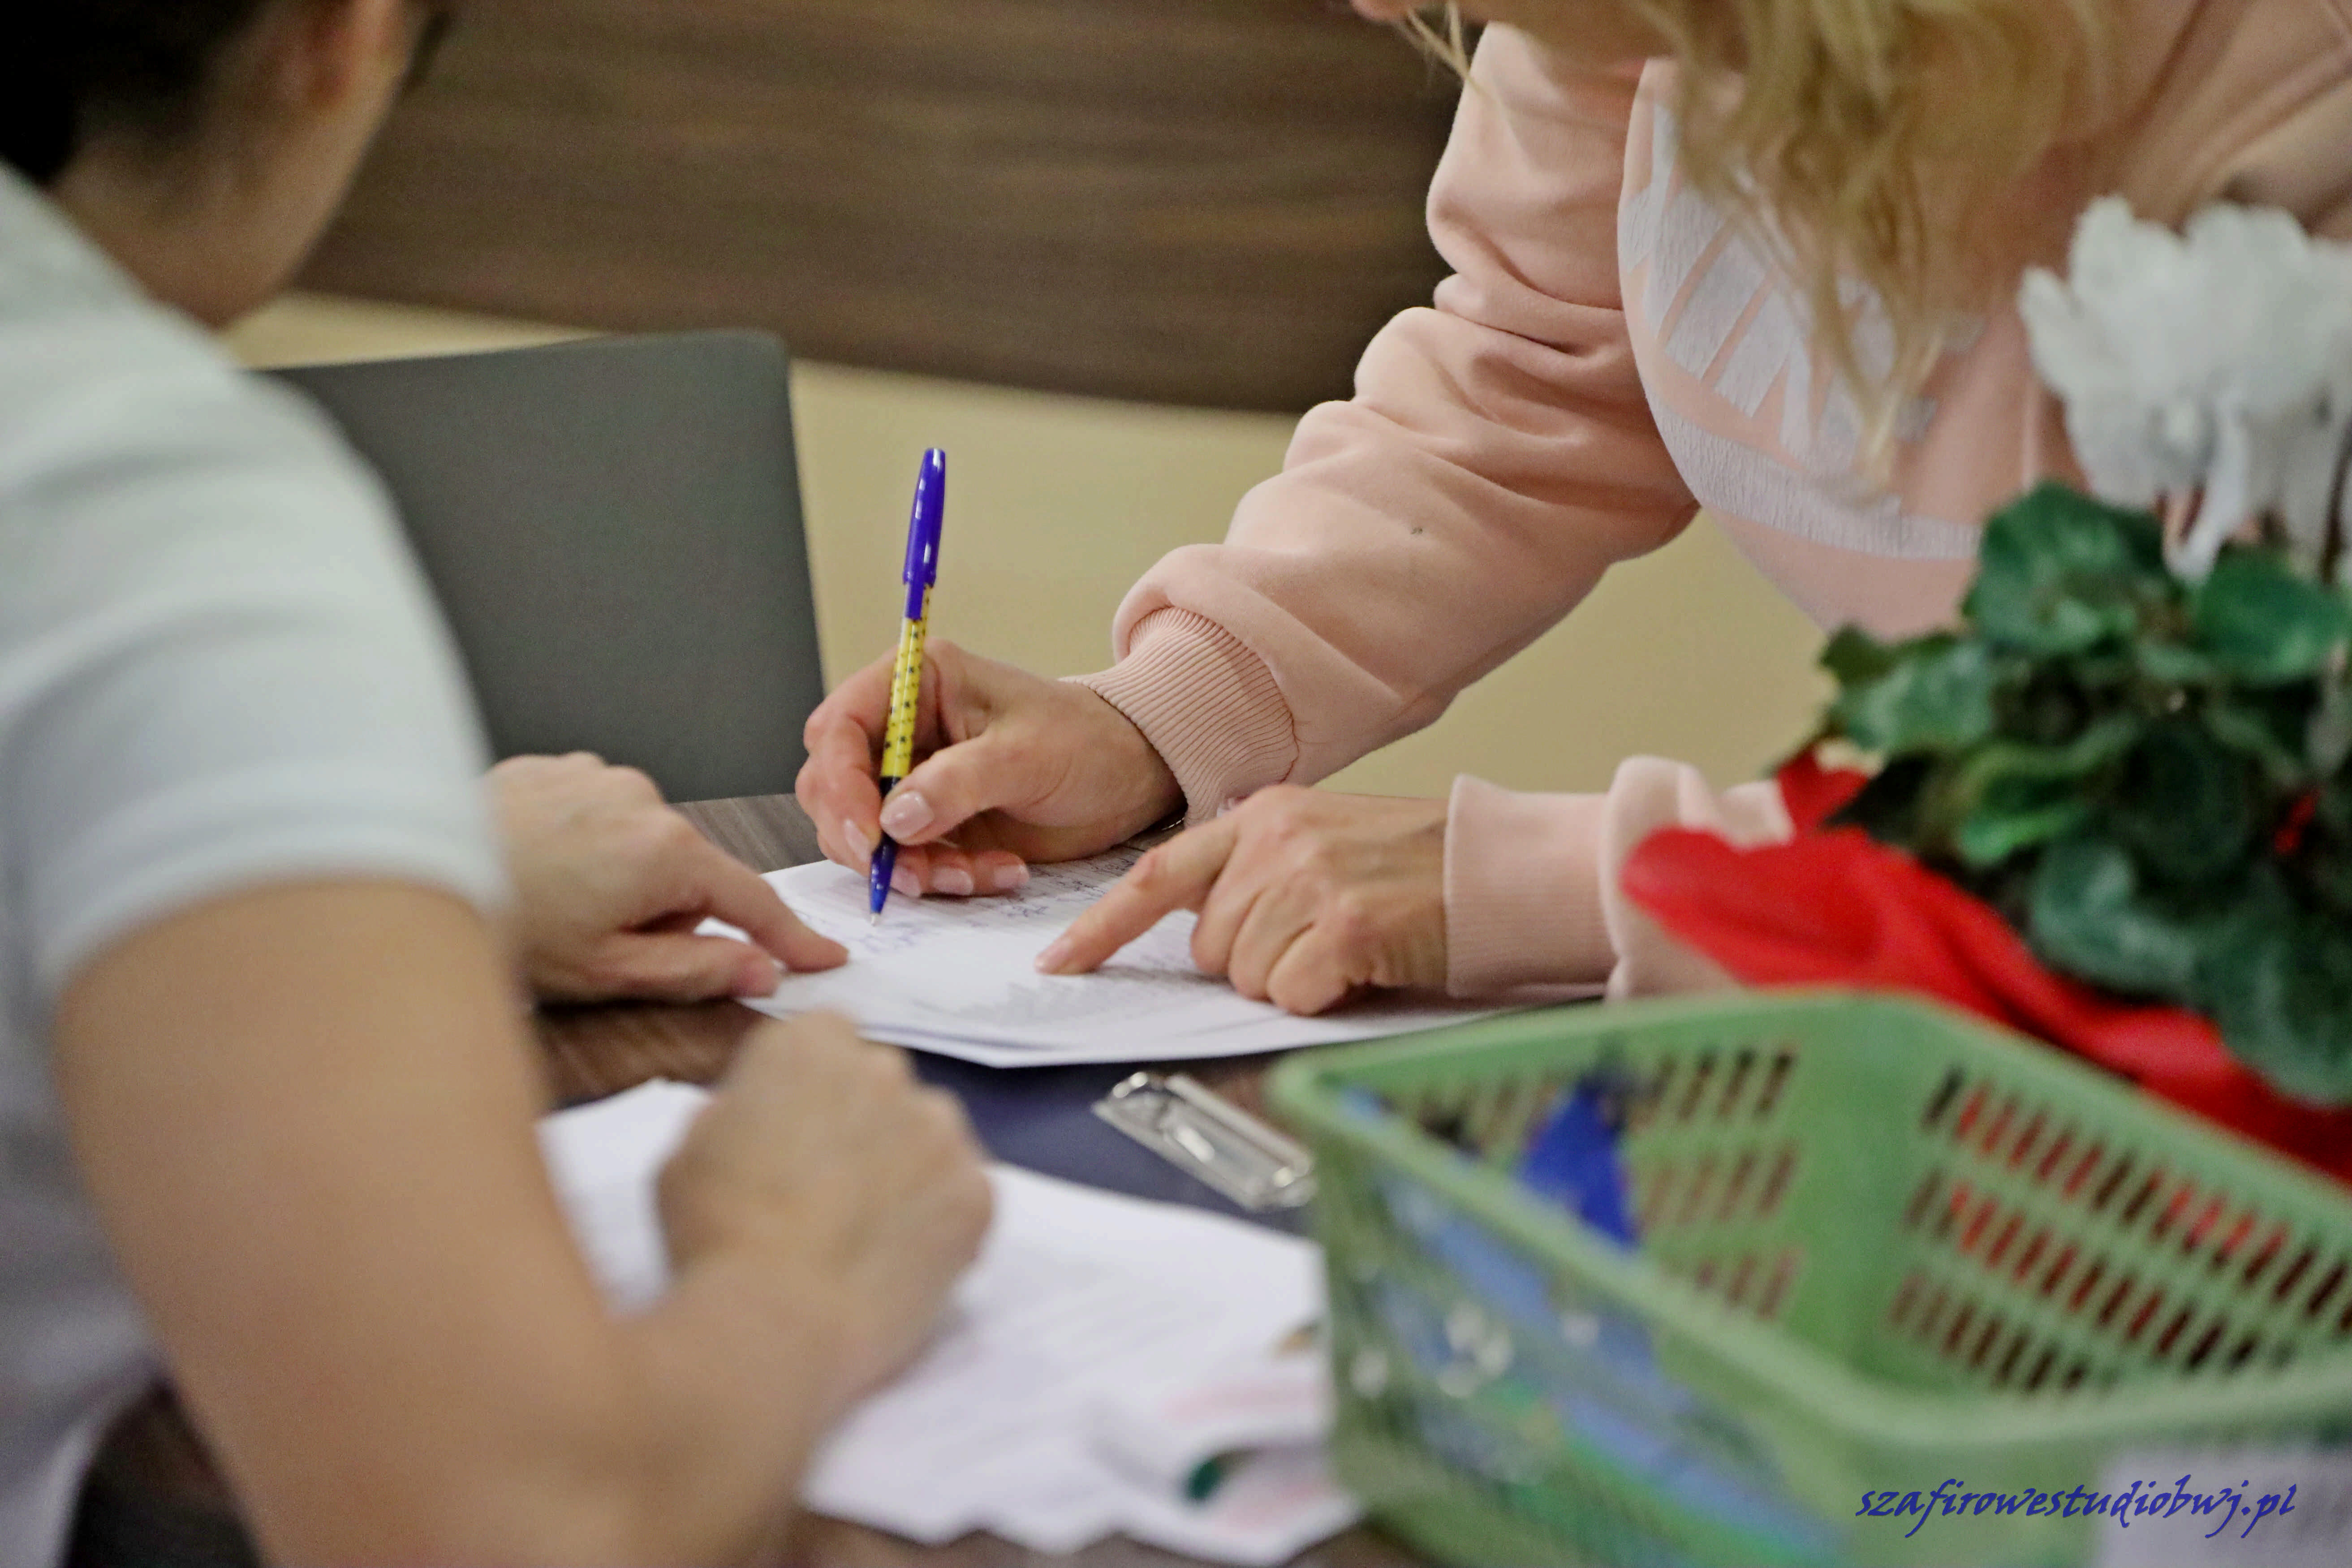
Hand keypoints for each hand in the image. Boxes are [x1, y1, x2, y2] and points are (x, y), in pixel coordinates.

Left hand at [491, 753, 845, 1001]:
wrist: (396, 874)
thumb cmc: (501, 927)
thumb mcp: (608, 974)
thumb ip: (695, 972)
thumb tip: (759, 971)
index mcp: (664, 853)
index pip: (751, 900)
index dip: (791, 936)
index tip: (822, 957)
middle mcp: (640, 798)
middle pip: (689, 870)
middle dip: (669, 913)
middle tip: (609, 949)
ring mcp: (594, 774)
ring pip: (640, 841)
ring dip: (623, 877)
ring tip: (560, 908)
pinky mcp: (552, 766)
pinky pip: (594, 813)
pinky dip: (584, 846)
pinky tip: (539, 872)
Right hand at [659, 1015, 991, 1399]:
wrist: (777, 1324)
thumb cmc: (716, 1236)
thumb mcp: (684, 1156)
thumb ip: (728, 1117)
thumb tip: (753, 1119)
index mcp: (810, 1045)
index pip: (825, 1038)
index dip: (808, 1086)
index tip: (793, 1129)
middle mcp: (886, 1070)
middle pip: (881, 1083)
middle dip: (860, 1122)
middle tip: (827, 1188)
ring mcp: (941, 1131)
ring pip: (930, 1134)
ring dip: (907, 1165)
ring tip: (867, 1231)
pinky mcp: (977, 1193)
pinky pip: (963, 1194)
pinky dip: (940, 1221)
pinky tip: (900, 1261)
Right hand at [796, 640, 1180, 897]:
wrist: (1133, 777)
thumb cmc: (1088, 741)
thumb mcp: (1027, 755)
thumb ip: (957, 783)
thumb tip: (893, 820)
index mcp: (918, 683)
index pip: (839, 728)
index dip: (841, 783)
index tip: (870, 834)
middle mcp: (903, 730)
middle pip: (832, 785)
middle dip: (865, 837)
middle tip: (912, 873)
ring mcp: (913, 780)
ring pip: (863, 833)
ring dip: (908, 866)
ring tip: (971, 876)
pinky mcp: (933, 825)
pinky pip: (907, 861)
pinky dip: (941, 878)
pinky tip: (995, 873)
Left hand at [1037, 786, 1449, 1014]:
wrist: (1501, 870)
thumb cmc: (1418, 872)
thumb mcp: (1323, 844)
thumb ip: (1256, 874)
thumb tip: (1208, 937)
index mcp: (1261, 817)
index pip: (1156, 876)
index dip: (1101, 928)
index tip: (1059, 963)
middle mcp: (1274, 840)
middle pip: (1209, 948)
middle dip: (1254, 963)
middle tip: (1320, 941)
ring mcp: (1307, 881)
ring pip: (1249, 978)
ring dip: (1295, 981)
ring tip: (1350, 947)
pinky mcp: (1343, 926)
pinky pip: (1294, 995)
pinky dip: (1325, 997)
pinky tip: (1365, 964)